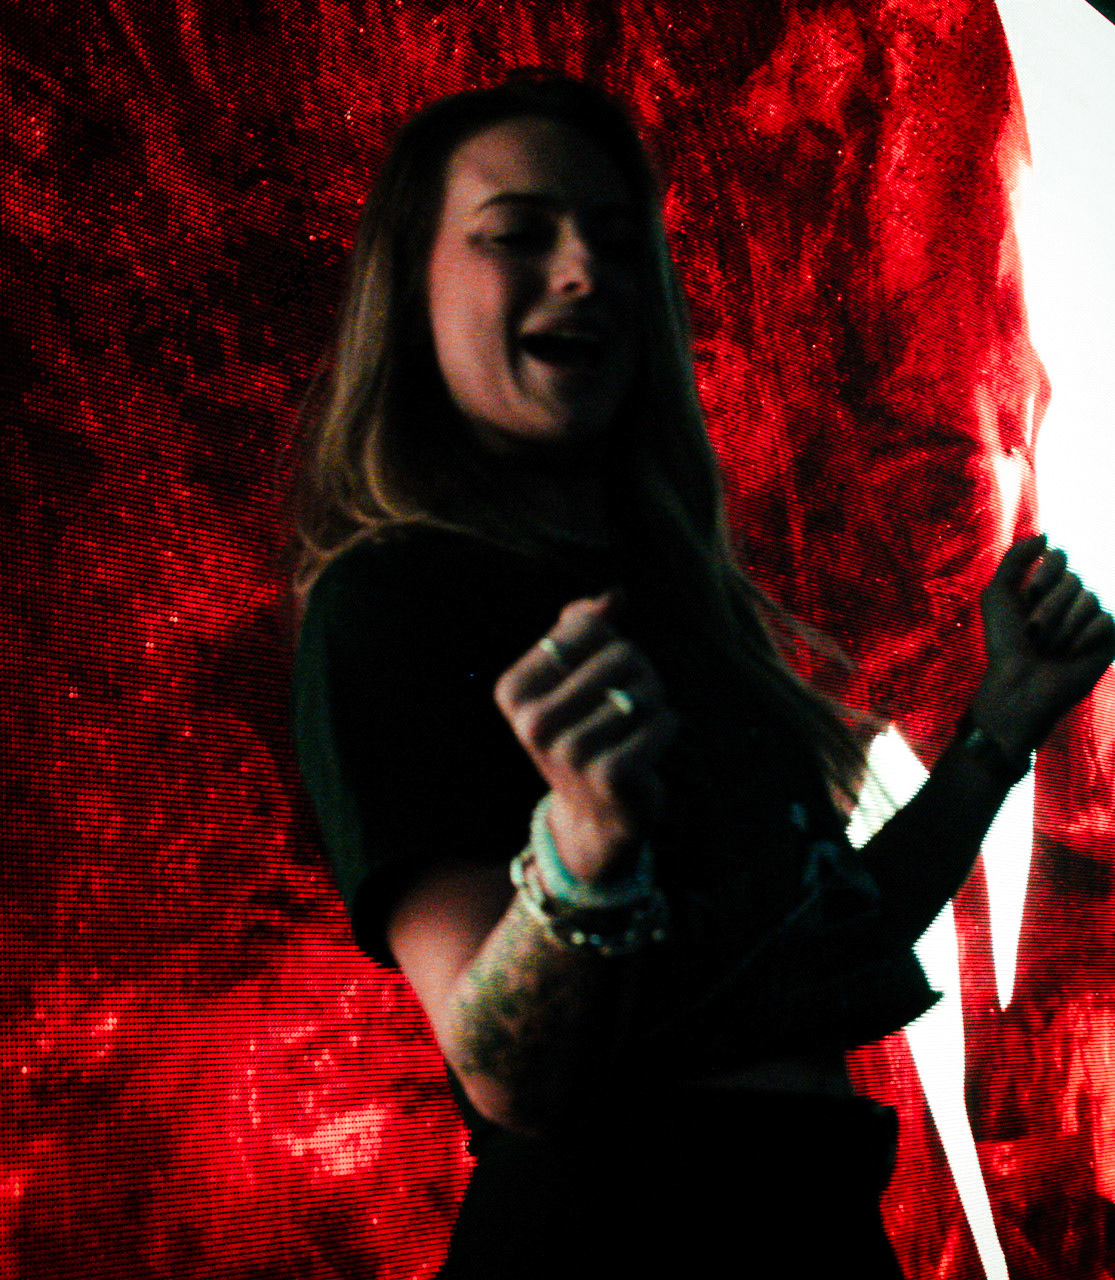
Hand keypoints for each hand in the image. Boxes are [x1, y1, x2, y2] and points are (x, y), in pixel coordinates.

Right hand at [493, 591, 677, 882]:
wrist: (593, 816)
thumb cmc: (584, 730)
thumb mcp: (570, 677)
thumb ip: (583, 627)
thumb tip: (614, 596)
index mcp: (513, 691)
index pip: (586, 627)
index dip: (608, 642)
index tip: (596, 678)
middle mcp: (533, 723)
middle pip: (622, 654)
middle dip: (638, 672)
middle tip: (624, 708)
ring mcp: (570, 752)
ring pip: (645, 689)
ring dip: (654, 702)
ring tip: (635, 729)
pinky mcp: (610, 775)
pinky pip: (663, 722)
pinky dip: (667, 728)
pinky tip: (648, 749)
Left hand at [972, 535, 1114, 755]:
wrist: (1019, 684)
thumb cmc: (1005, 642)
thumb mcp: (997, 595)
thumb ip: (1015, 560)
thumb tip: (1045, 535)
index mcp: (1046, 584)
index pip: (1061, 555)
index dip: (1046, 573)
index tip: (1029, 595)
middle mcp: (1071, 596)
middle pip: (1074, 579)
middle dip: (1049, 608)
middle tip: (1033, 633)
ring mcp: (1092, 615)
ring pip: (1090, 599)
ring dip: (1063, 626)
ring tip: (1049, 647)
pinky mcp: (1108, 636)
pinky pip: (1105, 620)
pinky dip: (1083, 637)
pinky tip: (1071, 653)